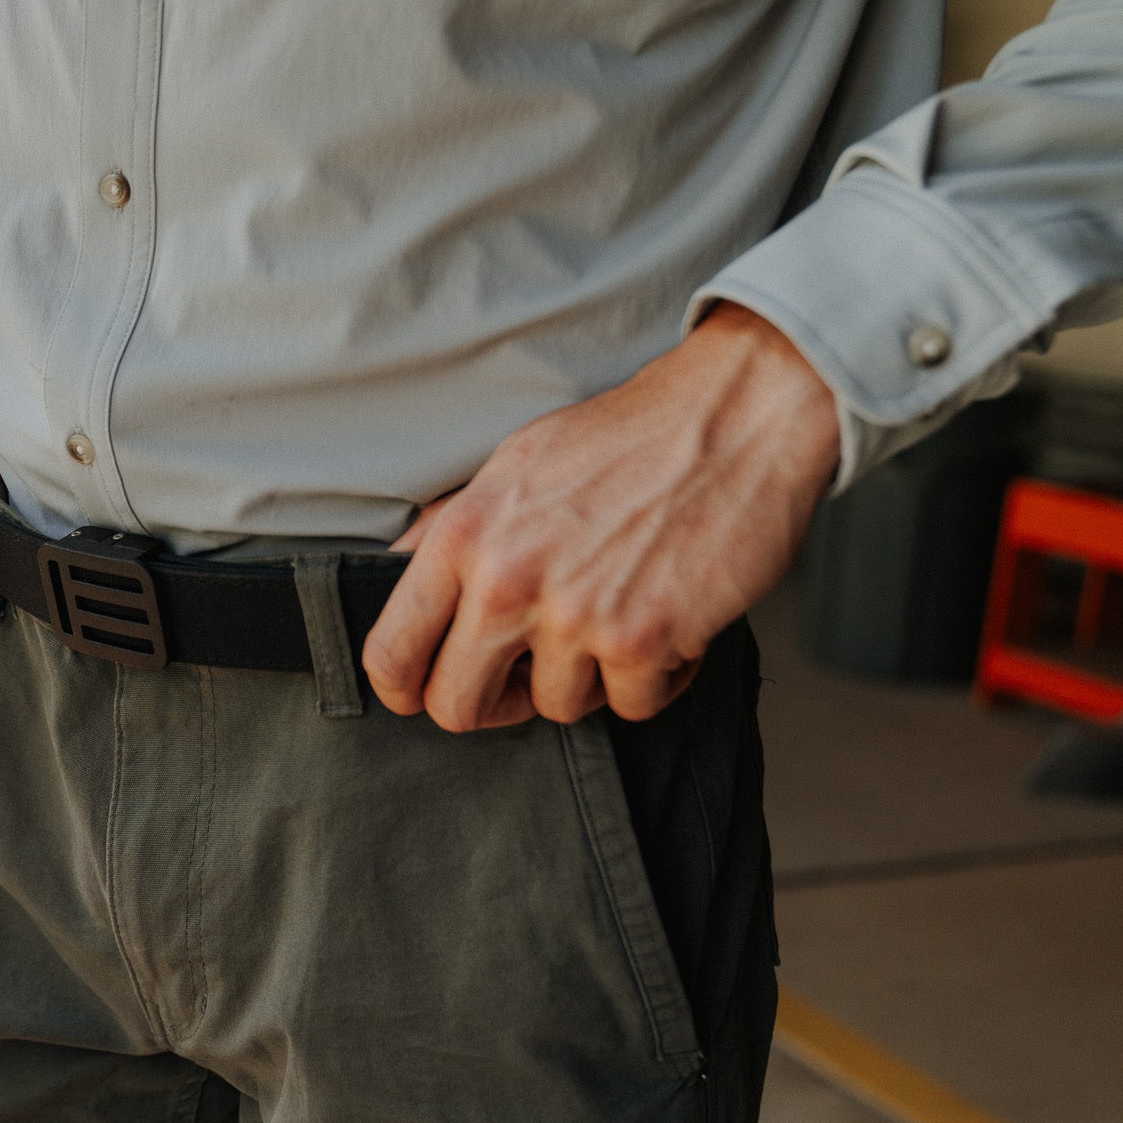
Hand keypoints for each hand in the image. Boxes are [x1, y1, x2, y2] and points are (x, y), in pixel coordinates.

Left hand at [362, 303, 838, 729]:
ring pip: (555, 707)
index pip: (389, 653)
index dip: (401, 690)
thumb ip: (451, 528)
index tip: (421, 694)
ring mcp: (574, 615)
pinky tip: (669, 621)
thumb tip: (399, 573)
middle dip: (491, 703)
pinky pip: (632, 704)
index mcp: (463, 536)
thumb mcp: (511, 464)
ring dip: (589, 677)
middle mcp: (506, 581)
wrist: (733, 415)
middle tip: (522, 678)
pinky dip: (657, 676)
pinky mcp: (644, 641)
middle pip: (457, 706)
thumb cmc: (625, 438)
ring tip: (616, 616)